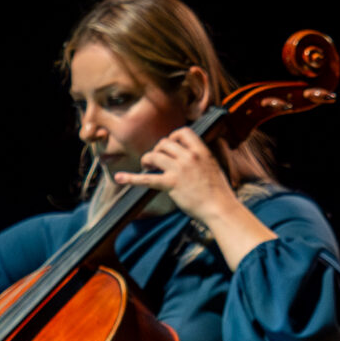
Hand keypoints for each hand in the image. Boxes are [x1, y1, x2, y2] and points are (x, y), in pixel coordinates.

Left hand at [115, 125, 236, 223]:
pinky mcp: (171, 184)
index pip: (182, 132)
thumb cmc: (218, 191)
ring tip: (148, 167)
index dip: (173, 137)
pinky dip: (131, 178)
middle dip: (157, 150)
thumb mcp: (213, 167)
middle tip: (157, 161)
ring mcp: (180, 170)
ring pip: (154, 155)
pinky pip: (147, 178)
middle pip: (164, 143)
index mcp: (201, 151)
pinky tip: (119, 178)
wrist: (220, 208)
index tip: (170, 146)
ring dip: (147, 160)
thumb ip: (200, 158)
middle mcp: (190, 157)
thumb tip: (186, 155)